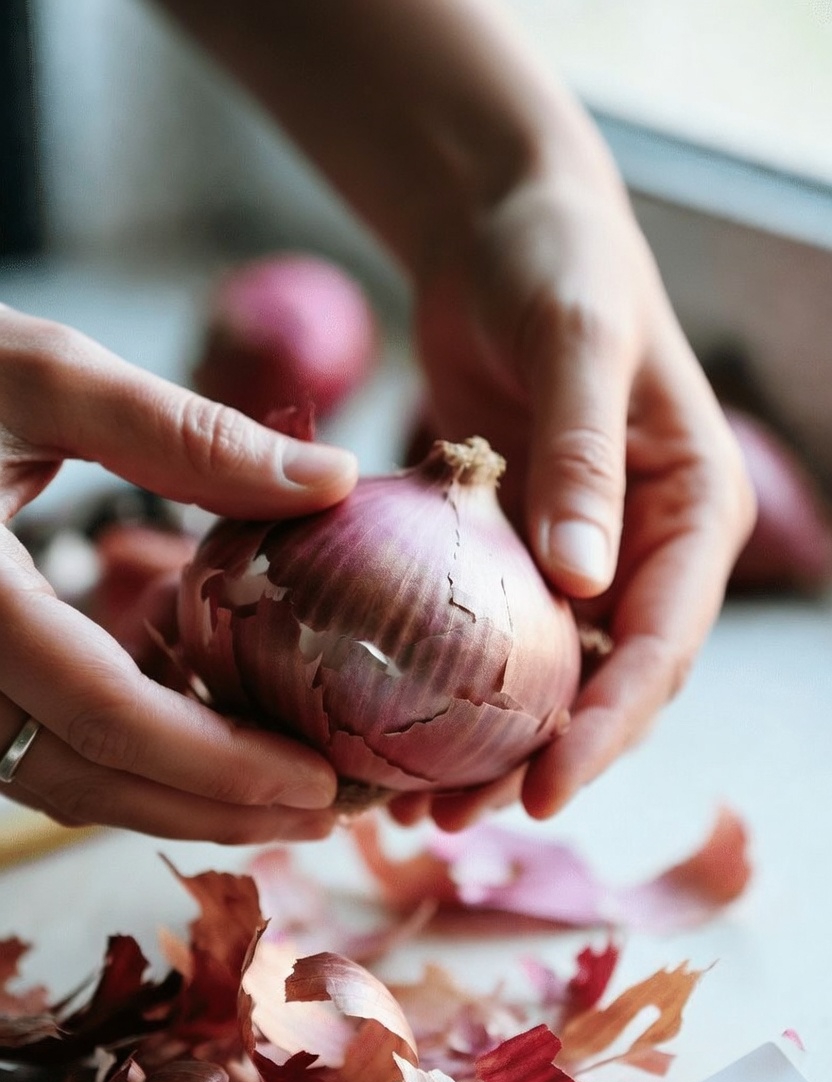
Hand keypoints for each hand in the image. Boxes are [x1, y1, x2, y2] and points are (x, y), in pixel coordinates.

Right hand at [0, 305, 356, 841]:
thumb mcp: (41, 378)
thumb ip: (183, 434)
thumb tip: (329, 478)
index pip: (106, 713)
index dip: (222, 765)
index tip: (321, 782)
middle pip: (86, 778)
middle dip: (214, 809)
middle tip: (325, 814)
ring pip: (59, 780)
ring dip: (174, 800)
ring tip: (282, 795)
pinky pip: (35, 749)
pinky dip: (126, 759)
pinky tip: (204, 739)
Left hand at [390, 173, 754, 829]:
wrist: (500, 227)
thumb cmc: (556, 263)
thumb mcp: (576, 344)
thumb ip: (583, 457)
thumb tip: (587, 583)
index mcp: (695, 510)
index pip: (665, 642)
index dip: (611, 725)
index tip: (546, 791)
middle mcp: (647, 547)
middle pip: (608, 682)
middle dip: (545, 760)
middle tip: (459, 818)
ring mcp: (581, 553)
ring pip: (546, 676)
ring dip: (491, 744)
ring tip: (418, 807)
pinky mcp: (515, 545)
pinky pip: (488, 634)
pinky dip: (450, 686)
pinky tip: (393, 725)